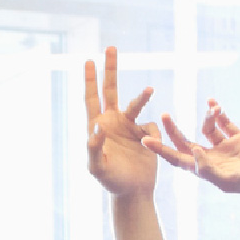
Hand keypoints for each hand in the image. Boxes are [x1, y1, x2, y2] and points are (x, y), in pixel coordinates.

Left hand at [84, 49, 158, 200]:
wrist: (133, 192)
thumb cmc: (112, 182)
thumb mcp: (98, 168)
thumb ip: (93, 148)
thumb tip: (96, 127)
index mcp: (98, 128)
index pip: (92, 99)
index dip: (90, 81)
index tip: (88, 61)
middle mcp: (113, 123)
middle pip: (110, 90)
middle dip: (110, 69)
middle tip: (110, 47)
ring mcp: (130, 126)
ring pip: (137, 103)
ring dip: (142, 97)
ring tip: (149, 90)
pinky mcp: (145, 132)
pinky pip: (151, 124)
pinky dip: (151, 132)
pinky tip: (146, 147)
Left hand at [145, 100, 239, 196]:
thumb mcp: (227, 179)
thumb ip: (207, 168)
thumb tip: (193, 151)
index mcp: (203, 171)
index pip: (177, 159)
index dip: (161, 150)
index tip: (145, 140)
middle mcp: (210, 159)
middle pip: (186, 142)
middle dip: (174, 130)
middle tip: (164, 114)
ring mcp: (224, 147)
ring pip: (207, 128)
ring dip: (207, 117)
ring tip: (212, 109)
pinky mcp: (239, 137)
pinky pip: (224, 122)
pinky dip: (218, 113)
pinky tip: (212, 103)